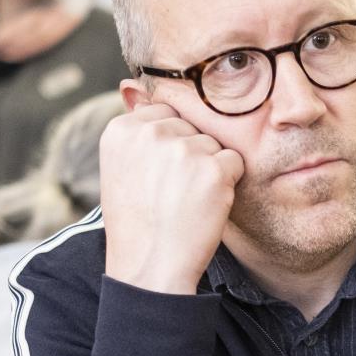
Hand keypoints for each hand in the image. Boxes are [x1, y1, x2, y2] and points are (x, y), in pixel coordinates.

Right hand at [99, 103, 243, 294]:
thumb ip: (135, 131)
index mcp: (121, 129)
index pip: (164, 114)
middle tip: (173, 194)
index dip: (169, 146)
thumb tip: (134, 87)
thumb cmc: (138, 223)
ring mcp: (182, 149)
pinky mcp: (212, 168)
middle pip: (191, 127)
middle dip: (191, 157)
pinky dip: (228, 184)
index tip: (158, 178)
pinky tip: (204, 206)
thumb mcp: (121, 169)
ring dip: (209, 171)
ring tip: (186, 202)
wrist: (150, 268)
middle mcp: (149, 133)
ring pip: (214, 144)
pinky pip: (235, 162)